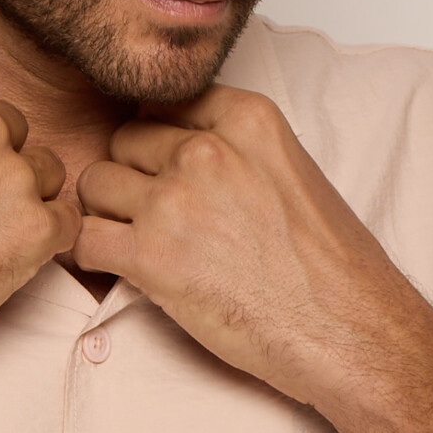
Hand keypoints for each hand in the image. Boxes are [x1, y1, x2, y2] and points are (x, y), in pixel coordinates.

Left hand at [75, 85, 404, 411]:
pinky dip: (91, 256)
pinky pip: (84, 239)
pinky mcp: (152, 257)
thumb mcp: (294, 171)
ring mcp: (175, 202)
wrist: (348, 330)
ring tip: (136, 243)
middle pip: (124, 140)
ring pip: (95, 184)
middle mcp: (206, 151)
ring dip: (106, 213)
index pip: (165, 102)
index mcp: (247, 119)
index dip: (159, 139)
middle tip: (153, 215)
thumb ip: (240, 148)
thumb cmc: (331, 266)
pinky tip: (118, 269)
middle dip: (131, 176)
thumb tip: (189, 148)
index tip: (168, 168)